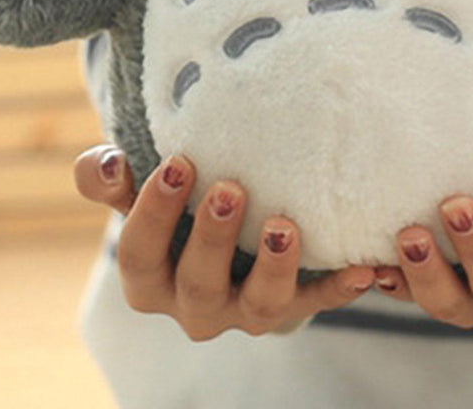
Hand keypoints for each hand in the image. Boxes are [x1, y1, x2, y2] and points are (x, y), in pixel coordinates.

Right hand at [73, 146, 375, 339]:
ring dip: (274, 268)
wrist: (226, 233)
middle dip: (213, 239)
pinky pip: (318, 302)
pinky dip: (339, 288)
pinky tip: (364, 269)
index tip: (178, 162)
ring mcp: (245, 310)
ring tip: (285, 227)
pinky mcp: (292, 306)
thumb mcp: (139, 189)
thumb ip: (107, 176)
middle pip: (197, 284)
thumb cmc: (177, 203)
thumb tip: (107, 164)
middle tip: (230, 189)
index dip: (154, 213)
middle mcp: (194, 304)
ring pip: (259, 306)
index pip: (140, 254)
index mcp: (151, 278)